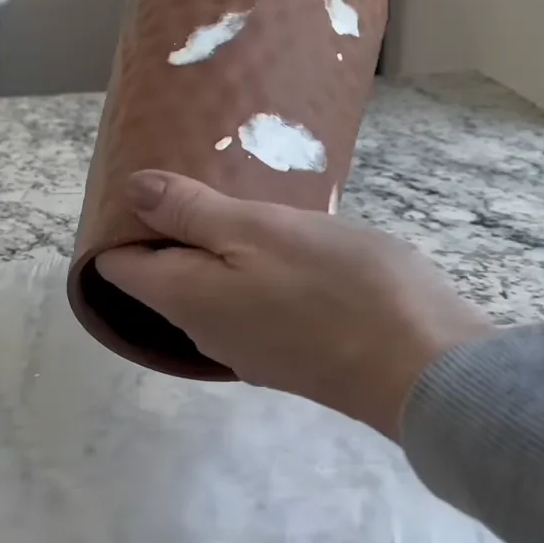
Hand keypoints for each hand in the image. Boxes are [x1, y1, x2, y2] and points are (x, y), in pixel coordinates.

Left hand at [95, 170, 495, 438]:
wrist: (426, 370)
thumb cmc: (339, 287)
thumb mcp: (260, 230)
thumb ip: (191, 213)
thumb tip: (130, 193)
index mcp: (184, 300)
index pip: (117, 265)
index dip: (117, 222)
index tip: (137, 177)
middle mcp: (204, 333)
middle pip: (161, 279)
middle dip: (167, 229)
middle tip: (191, 172)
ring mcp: (249, 348)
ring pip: (209, 290)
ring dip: (214, 247)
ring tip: (236, 195)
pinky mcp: (291, 352)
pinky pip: (249, 303)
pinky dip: (249, 270)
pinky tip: (279, 242)